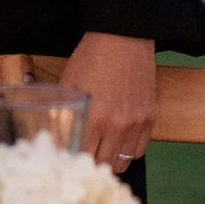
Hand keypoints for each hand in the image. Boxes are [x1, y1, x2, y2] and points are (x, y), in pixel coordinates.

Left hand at [64, 32, 156, 168]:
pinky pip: (139, 149)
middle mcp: (118, 126)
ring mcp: (137, 123)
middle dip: (91, 163)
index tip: (68, 159)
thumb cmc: (90, 58)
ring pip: (123, 162)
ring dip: (110, 159)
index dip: (74, 161)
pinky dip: (127, 150)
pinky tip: (118, 139)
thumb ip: (61, 114)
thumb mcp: (68, 84)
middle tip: (83, 156)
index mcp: (94, 119)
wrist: (122, 38)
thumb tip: (54, 140)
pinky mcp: (150, 118)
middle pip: (104, 165)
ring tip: (101, 149)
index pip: (83, 159)